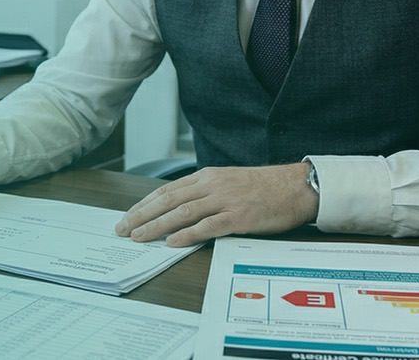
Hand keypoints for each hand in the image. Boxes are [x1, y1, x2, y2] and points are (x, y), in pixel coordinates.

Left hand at [114, 163, 317, 246]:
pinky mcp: (239, 217)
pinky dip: (187, 234)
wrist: (296, 187)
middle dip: (142, 216)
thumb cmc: (264, 187)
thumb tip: (179, 208)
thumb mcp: (228, 182)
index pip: (167, 191)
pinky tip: (172, 242)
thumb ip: (204, 193)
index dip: (144, 204)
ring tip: (139, 236)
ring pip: (182, 213)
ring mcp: (225, 200)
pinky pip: (208, 226)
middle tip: (123, 229)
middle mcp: (212, 186)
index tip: (128, 216)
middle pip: (168, 201)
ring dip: (157, 225)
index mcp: (207, 177)